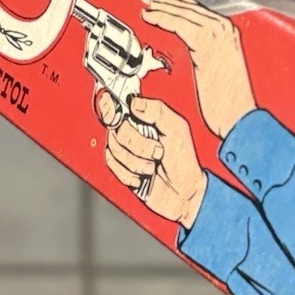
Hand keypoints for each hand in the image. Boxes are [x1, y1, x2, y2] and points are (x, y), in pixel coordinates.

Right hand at [103, 96, 206, 229]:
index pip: (118, 105)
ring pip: (114, 150)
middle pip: (117, 130)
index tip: (117, 114)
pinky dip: (130, 174)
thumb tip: (134, 102)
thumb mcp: (177, 129)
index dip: (111, 106)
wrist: (183, 192)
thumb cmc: (183, 161)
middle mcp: (131, 133)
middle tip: (156, 151)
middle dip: (138, 144)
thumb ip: (157, 111)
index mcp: (143, 119)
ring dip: (137, 162)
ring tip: (152, 165)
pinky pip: (113, 167)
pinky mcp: (121, 169)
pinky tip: (143, 175)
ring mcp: (125, 151)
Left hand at [141, 0, 254, 138]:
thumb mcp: (220, 68)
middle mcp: (225, 29)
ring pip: (183, 14)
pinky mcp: (206, 43)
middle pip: (190, 9)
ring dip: (162, 10)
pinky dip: (162, 19)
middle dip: (169, 5)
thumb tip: (194, 48)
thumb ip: (208, 53)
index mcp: (229, 33)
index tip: (166, 4)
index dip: (181, 5)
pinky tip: (151, 18)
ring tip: (148, 10)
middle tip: (153, 4)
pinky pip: (178, 24)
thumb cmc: (230, 100)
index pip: (200, 11)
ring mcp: (217, 34)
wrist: (238, 115)